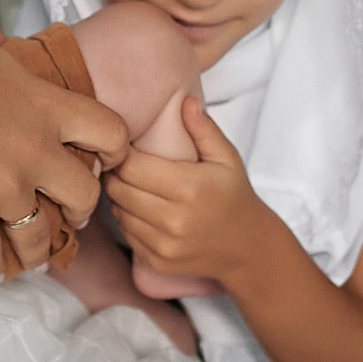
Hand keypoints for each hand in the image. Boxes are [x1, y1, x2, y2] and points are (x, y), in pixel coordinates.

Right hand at [0, 17, 132, 281]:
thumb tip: (2, 49)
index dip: (115, 149)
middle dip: (83, 208)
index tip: (106, 158)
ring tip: (36, 259)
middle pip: (85, 194)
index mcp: (46, 106)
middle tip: (74, 215)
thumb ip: (5, 51)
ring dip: (40, 251)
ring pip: (39, 236)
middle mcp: (35, 152)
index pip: (111, 133)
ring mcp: (2, 188)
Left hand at [103, 96, 277, 290]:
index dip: (122, 153)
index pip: (131, 166)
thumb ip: (204, 129)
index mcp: (189, 188)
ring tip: (132, 184)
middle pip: (119, 189)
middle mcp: (174, 220)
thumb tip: (184, 100)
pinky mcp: (157, 261)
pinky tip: (140, 208)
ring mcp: (164, 245)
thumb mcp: (227, 158)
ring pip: (118, 212)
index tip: (126, 146)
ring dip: (119, 196)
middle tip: (123, 162)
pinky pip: (126, 233)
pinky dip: (127, 219)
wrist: (247, 248)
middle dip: (116, 173)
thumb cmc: (234, 196)